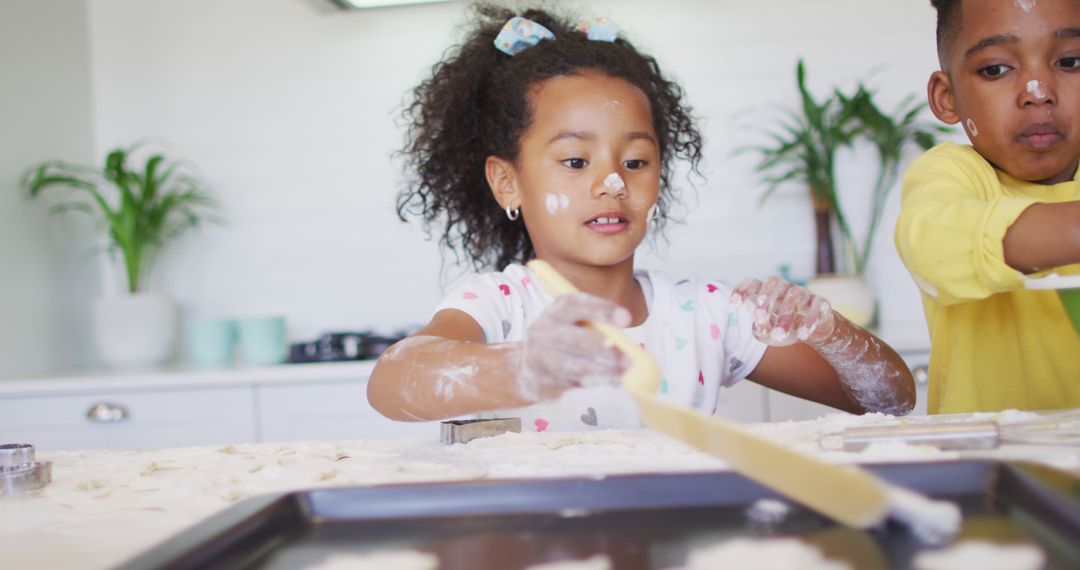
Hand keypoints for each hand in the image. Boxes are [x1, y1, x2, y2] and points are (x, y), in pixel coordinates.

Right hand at [516, 292, 631, 402]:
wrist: (530, 370)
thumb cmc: (563, 344)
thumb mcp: (575, 327)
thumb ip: (598, 328)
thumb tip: (630, 343)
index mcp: (554, 312)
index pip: (574, 304)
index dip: (600, 309)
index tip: (626, 319)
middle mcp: (543, 330)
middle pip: (576, 339)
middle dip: (606, 350)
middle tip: (628, 360)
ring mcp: (539, 356)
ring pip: (576, 365)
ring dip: (604, 371)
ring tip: (624, 374)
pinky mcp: (542, 379)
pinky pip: (574, 381)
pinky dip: (596, 381)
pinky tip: (612, 381)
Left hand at [730, 276, 835, 346]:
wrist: (815, 330)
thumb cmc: (785, 327)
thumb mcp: (770, 332)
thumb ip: (761, 330)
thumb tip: (758, 329)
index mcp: (768, 292)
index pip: (754, 284)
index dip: (743, 290)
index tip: (734, 303)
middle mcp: (785, 288)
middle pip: (773, 285)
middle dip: (766, 301)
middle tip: (760, 319)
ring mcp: (804, 294)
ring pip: (794, 298)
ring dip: (786, 317)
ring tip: (779, 336)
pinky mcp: (821, 303)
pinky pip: (816, 308)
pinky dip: (809, 322)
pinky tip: (802, 336)